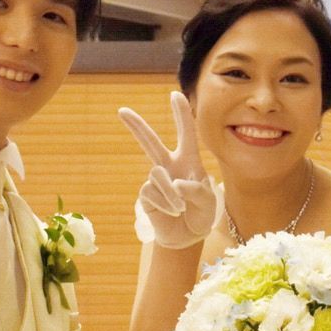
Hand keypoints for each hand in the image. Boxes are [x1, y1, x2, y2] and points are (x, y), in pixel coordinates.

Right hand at [119, 92, 220, 247]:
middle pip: (151, 143)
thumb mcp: (208, 202)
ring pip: (157, 174)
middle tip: (122, 111)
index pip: (186, 134)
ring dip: (172, 193)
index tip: (175, 94)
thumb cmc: (201, 214)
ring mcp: (156, 181)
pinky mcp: (147, 196)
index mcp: (188, 161)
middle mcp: (169, 166)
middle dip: (137, 127)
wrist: (187, 236)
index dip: (181, 114)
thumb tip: (176, 183)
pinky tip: (173, 211)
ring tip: (181, 207)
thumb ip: (196, 190)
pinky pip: (152, 192)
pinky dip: (166, 202)